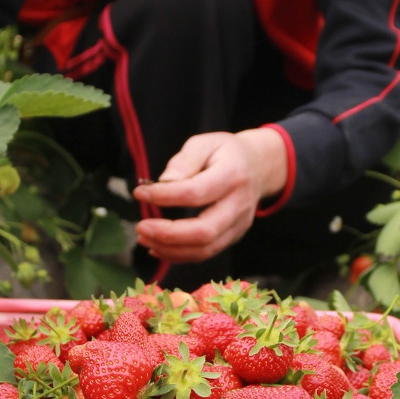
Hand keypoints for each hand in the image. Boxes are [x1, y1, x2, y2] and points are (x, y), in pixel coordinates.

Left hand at [134, 128, 287, 262]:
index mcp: (232, 174)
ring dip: (170, 249)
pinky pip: (206, 253)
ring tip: (144, 238)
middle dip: (168, 234)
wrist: (259, 167)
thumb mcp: (205, 143)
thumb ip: (184, 161)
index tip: (140, 193)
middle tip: (141, 227)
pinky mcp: (233, 237)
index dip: (165, 196)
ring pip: (205, 249)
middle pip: (205, 231)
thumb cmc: (225, 153)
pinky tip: (158, 247)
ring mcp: (239, 224)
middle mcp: (239, 204)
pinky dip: (179, 255)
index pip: (196, 192)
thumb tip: (164, 183)